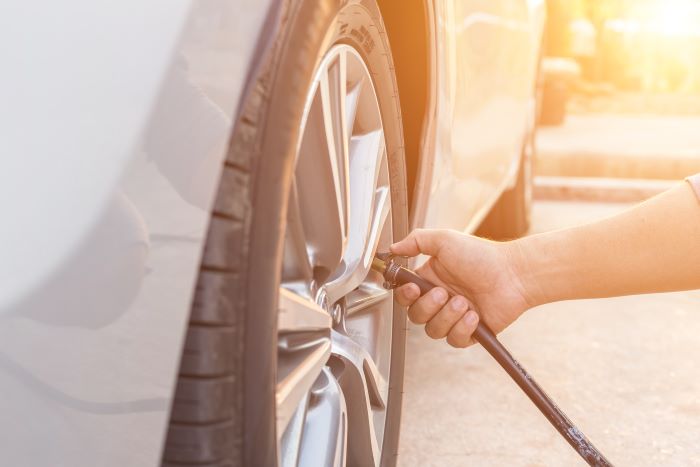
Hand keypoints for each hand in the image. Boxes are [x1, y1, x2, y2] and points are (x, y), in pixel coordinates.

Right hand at [391, 229, 532, 347]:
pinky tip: (474, 316)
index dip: (405, 295)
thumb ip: (415, 241)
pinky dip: (462, 329)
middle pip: (415, 316)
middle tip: (444, 293)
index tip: (413, 288)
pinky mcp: (470, 332)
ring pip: (433, 330)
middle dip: (428, 307)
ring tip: (464, 302)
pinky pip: (454, 340)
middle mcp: (440, 299)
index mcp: (430, 279)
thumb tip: (393, 248)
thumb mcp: (444, 240)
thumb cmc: (482, 256)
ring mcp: (454, 317)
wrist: (513, 274)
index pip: (405, 295)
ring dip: (447, 316)